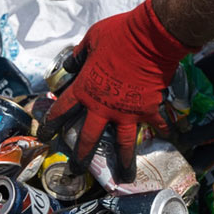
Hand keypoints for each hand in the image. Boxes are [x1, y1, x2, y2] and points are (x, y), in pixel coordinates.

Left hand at [39, 0, 193, 180]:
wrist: (149, 39)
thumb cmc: (117, 35)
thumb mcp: (90, 40)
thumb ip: (78, 56)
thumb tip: (69, 65)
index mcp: (85, 90)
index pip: (62, 110)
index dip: (51, 124)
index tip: (45, 135)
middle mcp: (103, 107)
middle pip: (88, 138)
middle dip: (80, 157)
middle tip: (76, 171)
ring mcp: (126, 112)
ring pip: (122, 144)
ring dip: (123, 162)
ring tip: (124, 178)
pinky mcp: (148, 109)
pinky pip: (156, 125)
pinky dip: (163, 131)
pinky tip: (168, 139)